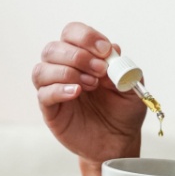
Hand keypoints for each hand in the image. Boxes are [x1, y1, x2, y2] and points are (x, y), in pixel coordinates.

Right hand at [32, 22, 145, 175]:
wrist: (119, 142)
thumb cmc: (123, 112)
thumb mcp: (132, 87)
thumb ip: (124, 67)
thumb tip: (113, 48)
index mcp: (83, 57)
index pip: (71, 33)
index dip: (85, 37)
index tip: (105, 51)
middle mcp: (64, 69)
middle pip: (53, 48)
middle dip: (77, 55)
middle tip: (100, 70)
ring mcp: (54, 89)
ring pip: (42, 69)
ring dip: (67, 71)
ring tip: (91, 84)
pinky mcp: (50, 110)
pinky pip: (43, 94)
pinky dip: (58, 89)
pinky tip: (76, 92)